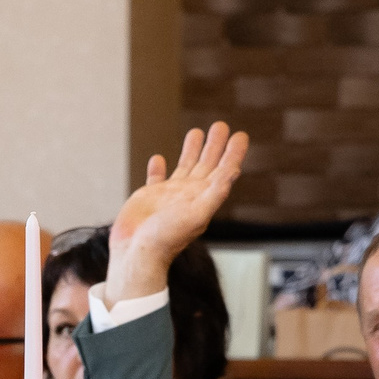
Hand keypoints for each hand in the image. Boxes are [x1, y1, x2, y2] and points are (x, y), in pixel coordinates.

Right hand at [109, 121, 247, 298]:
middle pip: (206, 164)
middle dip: (215, 145)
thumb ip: (215, 192)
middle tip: (221, 125)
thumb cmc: (166, 238)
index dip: (233, 153)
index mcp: (204, 197)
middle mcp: (189, 194)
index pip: (224, 170)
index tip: (240, 135)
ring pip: (184, 166)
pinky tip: (159, 158)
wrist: (137, 253)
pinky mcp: (149, 197)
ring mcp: (169, 195)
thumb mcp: (196, 214)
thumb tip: (233, 171)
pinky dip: (158, 168)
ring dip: (191, 150)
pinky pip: (156, 178)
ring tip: (196, 132)